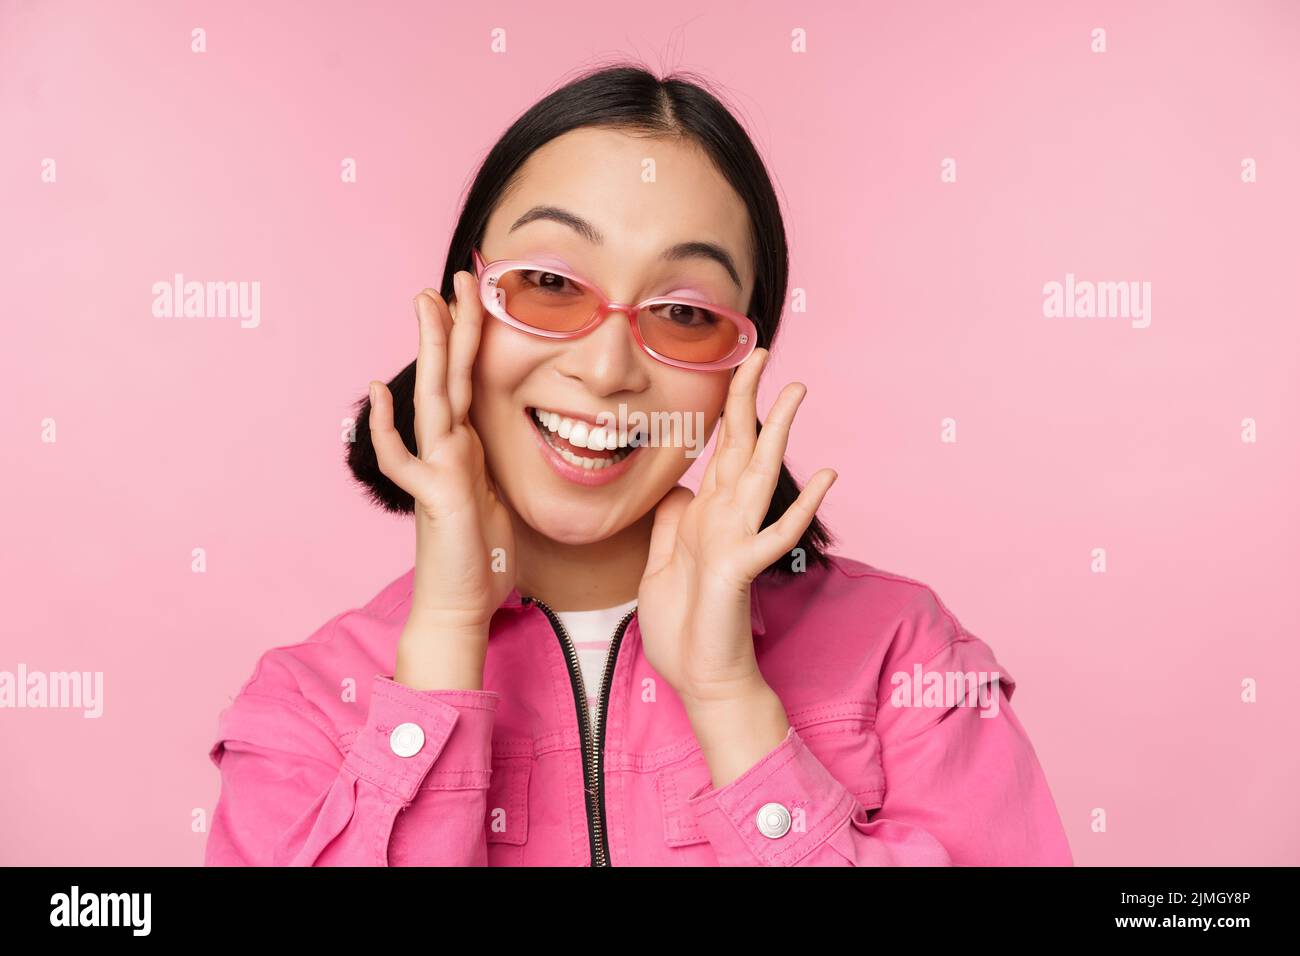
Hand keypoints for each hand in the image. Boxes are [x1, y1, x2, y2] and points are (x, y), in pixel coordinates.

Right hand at [369, 272, 514, 688]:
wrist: (461, 605)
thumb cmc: (481, 556)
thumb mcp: (497, 496)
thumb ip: (487, 464)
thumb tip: (485, 440)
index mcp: (467, 446)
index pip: (470, 379)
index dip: (475, 337)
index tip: (480, 295)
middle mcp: (449, 449)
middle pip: (452, 375)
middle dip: (456, 324)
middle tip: (459, 274)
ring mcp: (438, 469)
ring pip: (434, 399)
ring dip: (431, 350)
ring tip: (426, 303)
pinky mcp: (436, 496)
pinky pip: (406, 457)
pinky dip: (387, 427)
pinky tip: (378, 391)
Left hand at [636, 348, 836, 708]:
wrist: (698, 678)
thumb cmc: (684, 627)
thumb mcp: (662, 564)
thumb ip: (672, 523)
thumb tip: (681, 488)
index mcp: (707, 515)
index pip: (720, 449)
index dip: (727, 407)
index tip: (736, 365)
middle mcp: (727, 519)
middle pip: (742, 447)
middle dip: (750, 398)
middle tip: (763, 351)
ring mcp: (737, 541)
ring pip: (761, 476)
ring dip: (780, 433)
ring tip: (798, 392)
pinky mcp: (740, 570)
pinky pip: (774, 534)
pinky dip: (801, 506)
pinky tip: (827, 475)